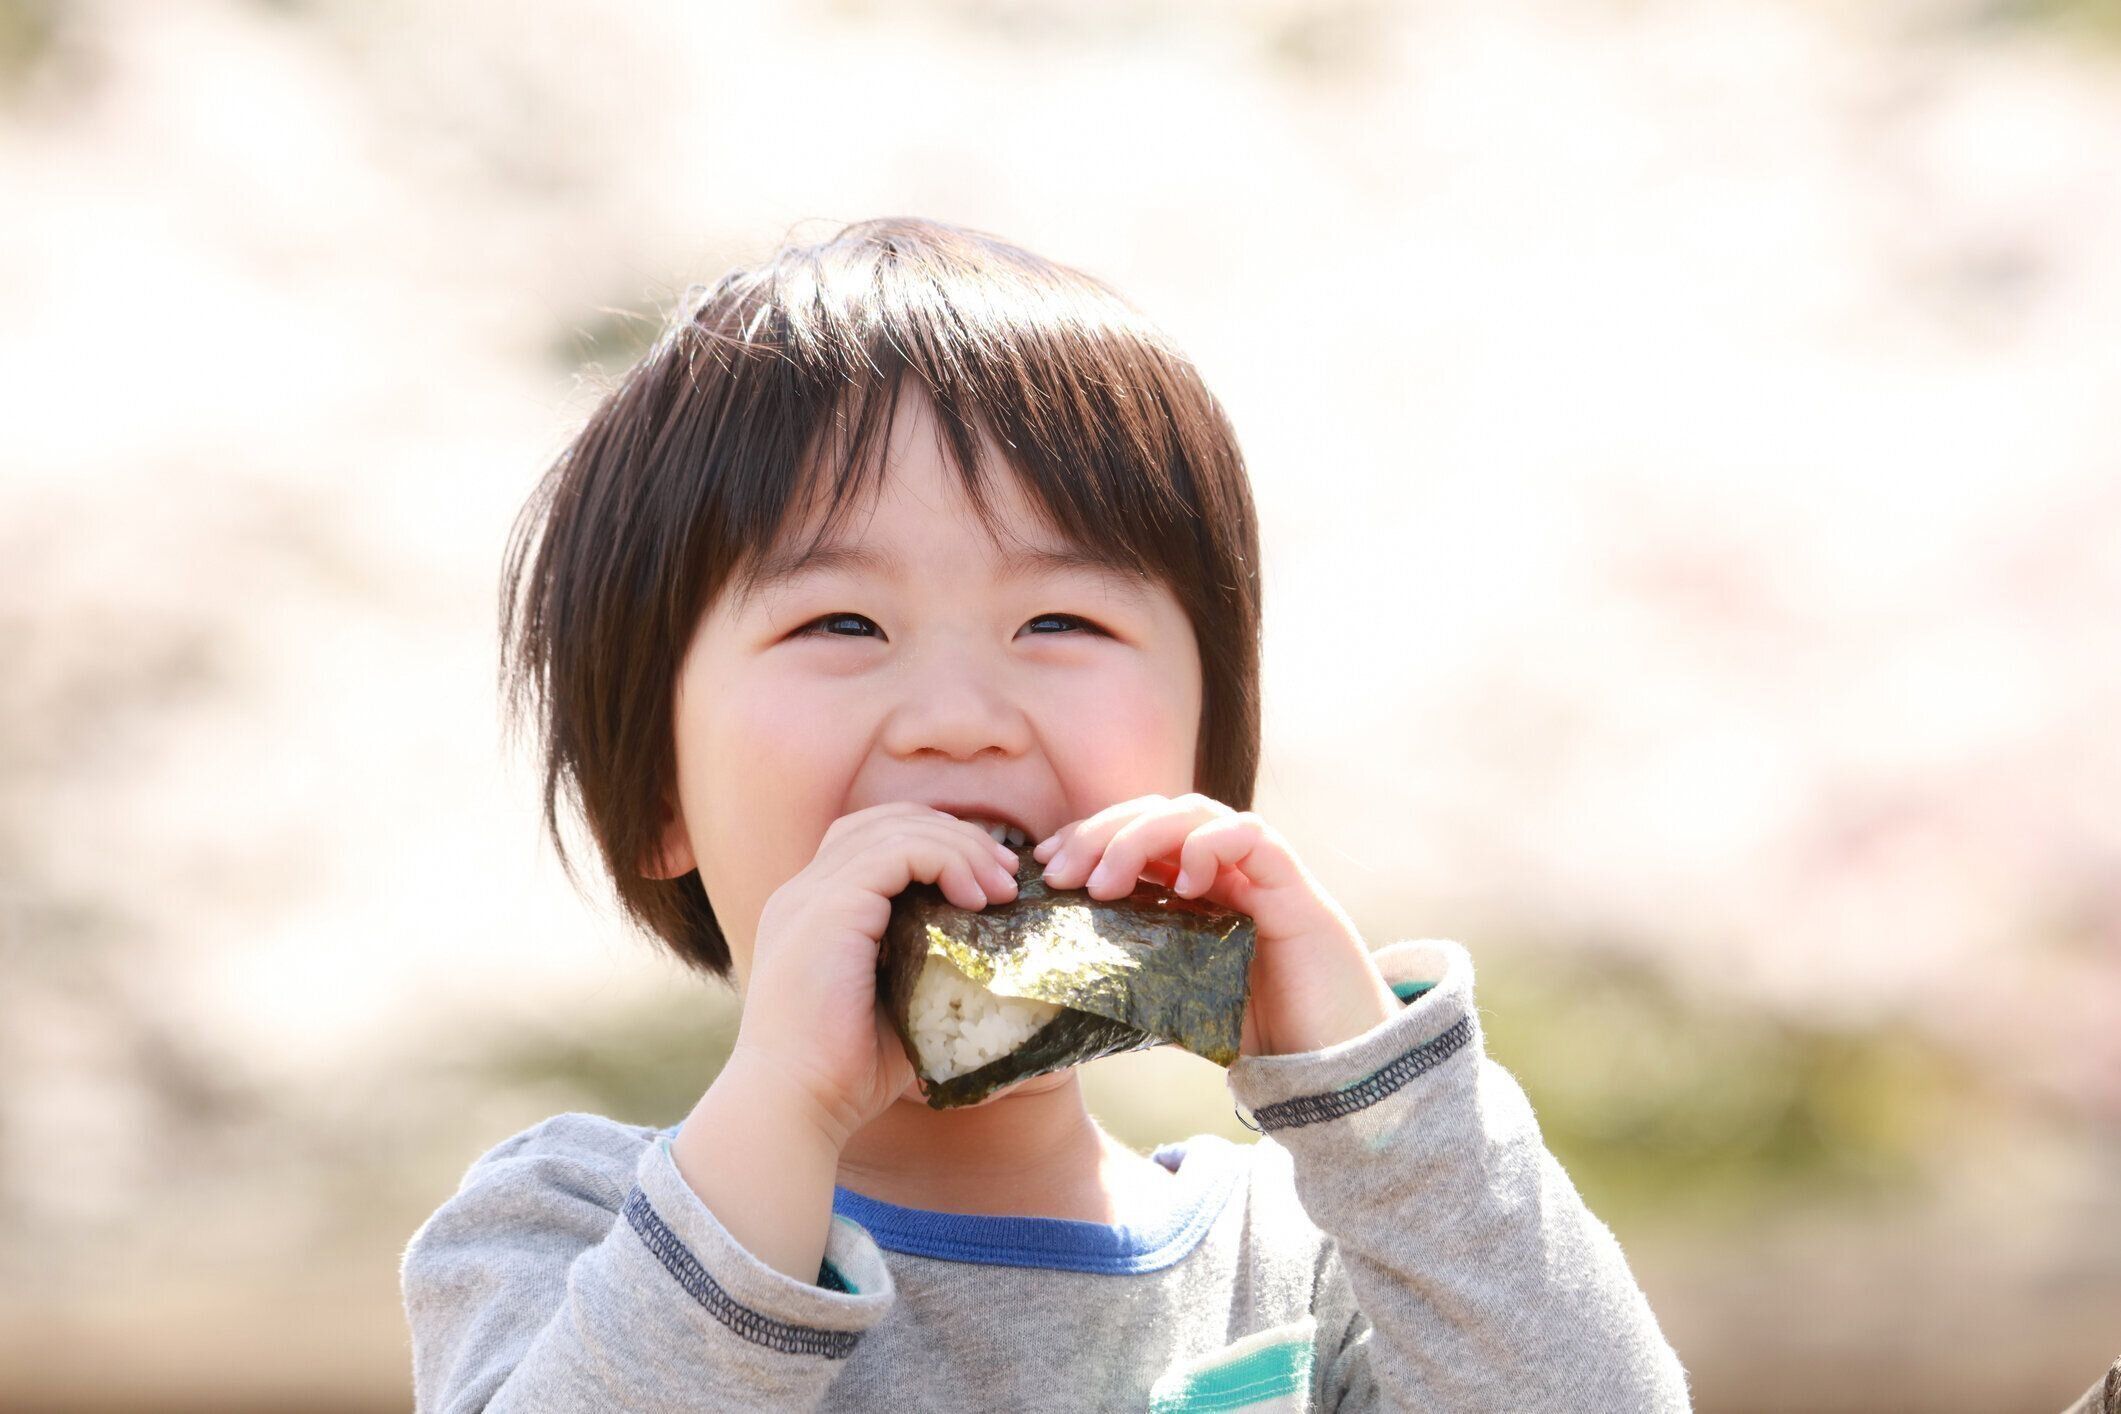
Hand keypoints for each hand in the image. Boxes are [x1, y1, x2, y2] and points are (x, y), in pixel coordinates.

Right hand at [735, 803, 1022, 1147]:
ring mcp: (810, 895)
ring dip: (961, 848)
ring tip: (1001, 889)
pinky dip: (946, 861)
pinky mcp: (828, 908)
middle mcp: (804, 891)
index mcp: (813, 910)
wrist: (794, 1105)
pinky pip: (897, 851)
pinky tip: (975, 899)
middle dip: (955, 836)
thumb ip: (927, 969)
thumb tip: (994, 962)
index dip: (936, 845)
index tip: (990, 883)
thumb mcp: (898, 1006)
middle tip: (1006, 876)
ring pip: (897, 828)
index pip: (873, 840)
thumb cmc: (845, 1074)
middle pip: (886, 820)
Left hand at [1032, 793, 1400, 1056]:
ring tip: (1106, 884)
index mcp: (1195, 890)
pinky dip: (1210, 845)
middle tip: (1062, 873)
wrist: (1339, 1068)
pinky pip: (1252, 836)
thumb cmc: (1263, 1035)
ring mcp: (1261, 873)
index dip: (1087, 839)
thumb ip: (1133, 989)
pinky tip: (1182, 881)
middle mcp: (1225, 871)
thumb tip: (1059, 997)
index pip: (1135, 836)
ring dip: (1140, 837)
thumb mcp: (1178, 1006)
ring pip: (1196, 815)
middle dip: (1101, 832)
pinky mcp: (1294, 888)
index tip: (1045, 866)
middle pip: (1157, 814)